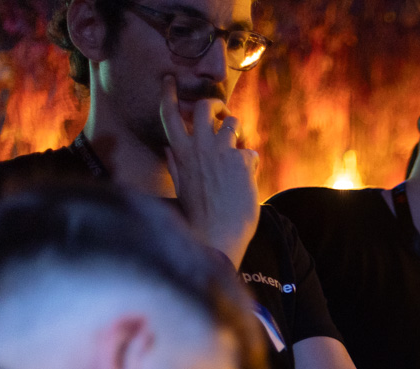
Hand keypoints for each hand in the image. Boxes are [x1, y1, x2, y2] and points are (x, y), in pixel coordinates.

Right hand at [160, 76, 259, 266]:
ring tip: (238, 145)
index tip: (170, 80)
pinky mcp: (242, 162)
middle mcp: (199, 146)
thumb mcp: (181, 187)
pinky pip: (250, 152)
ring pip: (232, 122)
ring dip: (237, 130)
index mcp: (180, 152)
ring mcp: (222, 152)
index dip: (169, 94)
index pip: (169, 114)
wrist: (217, 237)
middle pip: (205, 107)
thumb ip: (175, 166)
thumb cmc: (198, 217)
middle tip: (221, 112)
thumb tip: (168, 150)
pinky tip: (248, 178)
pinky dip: (250, 163)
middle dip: (215, 105)